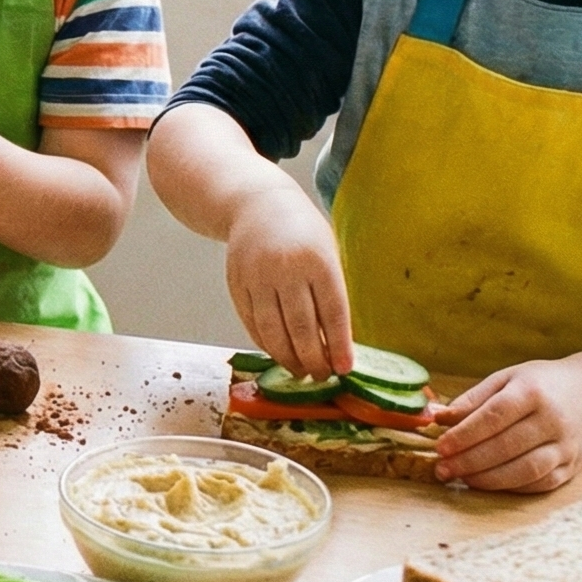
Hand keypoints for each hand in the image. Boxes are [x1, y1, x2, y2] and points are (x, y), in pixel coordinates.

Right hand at [222, 182, 353, 379]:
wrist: (256, 204)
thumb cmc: (302, 232)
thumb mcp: (327, 251)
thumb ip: (332, 290)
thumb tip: (337, 342)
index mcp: (318, 260)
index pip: (332, 312)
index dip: (338, 345)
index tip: (344, 369)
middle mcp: (286, 269)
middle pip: (301, 327)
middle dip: (313, 359)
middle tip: (322, 376)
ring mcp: (257, 277)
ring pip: (273, 330)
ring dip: (288, 358)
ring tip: (301, 372)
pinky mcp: (237, 283)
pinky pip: (252, 323)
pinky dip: (266, 344)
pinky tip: (279, 353)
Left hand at [434, 358, 581, 490]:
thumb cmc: (540, 384)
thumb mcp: (506, 378)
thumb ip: (472, 399)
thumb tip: (438, 417)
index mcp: (533, 392)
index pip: (494, 416)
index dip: (465, 434)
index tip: (441, 447)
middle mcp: (553, 420)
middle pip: (507, 446)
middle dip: (470, 461)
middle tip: (442, 468)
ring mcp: (566, 446)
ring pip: (525, 470)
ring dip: (488, 479)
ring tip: (460, 478)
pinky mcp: (572, 467)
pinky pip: (540, 483)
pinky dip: (511, 487)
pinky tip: (487, 483)